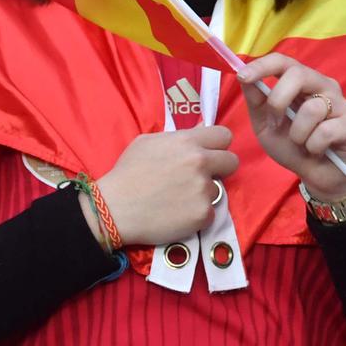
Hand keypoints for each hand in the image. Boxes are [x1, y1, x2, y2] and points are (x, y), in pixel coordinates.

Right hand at [92, 125, 239, 248]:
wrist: (113, 208)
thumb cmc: (126, 173)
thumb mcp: (148, 142)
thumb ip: (178, 137)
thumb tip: (201, 131)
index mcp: (188, 142)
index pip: (224, 136)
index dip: (218, 146)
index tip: (210, 154)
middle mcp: (200, 163)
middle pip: (232, 162)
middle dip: (220, 169)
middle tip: (201, 177)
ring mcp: (203, 189)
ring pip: (217, 189)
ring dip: (203, 194)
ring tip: (178, 199)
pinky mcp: (203, 214)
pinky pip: (210, 213)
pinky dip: (197, 215)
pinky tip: (177, 214)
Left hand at [237, 53, 345, 202]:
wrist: (319, 177)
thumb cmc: (294, 147)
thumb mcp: (267, 126)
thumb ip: (257, 102)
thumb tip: (244, 77)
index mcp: (302, 83)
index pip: (284, 61)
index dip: (263, 65)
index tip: (243, 76)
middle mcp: (323, 87)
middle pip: (299, 74)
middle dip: (278, 100)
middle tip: (275, 123)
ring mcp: (341, 104)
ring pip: (312, 108)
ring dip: (297, 134)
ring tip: (302, 144)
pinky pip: (326, 131)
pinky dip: (314, 146)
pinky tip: (318, 151)